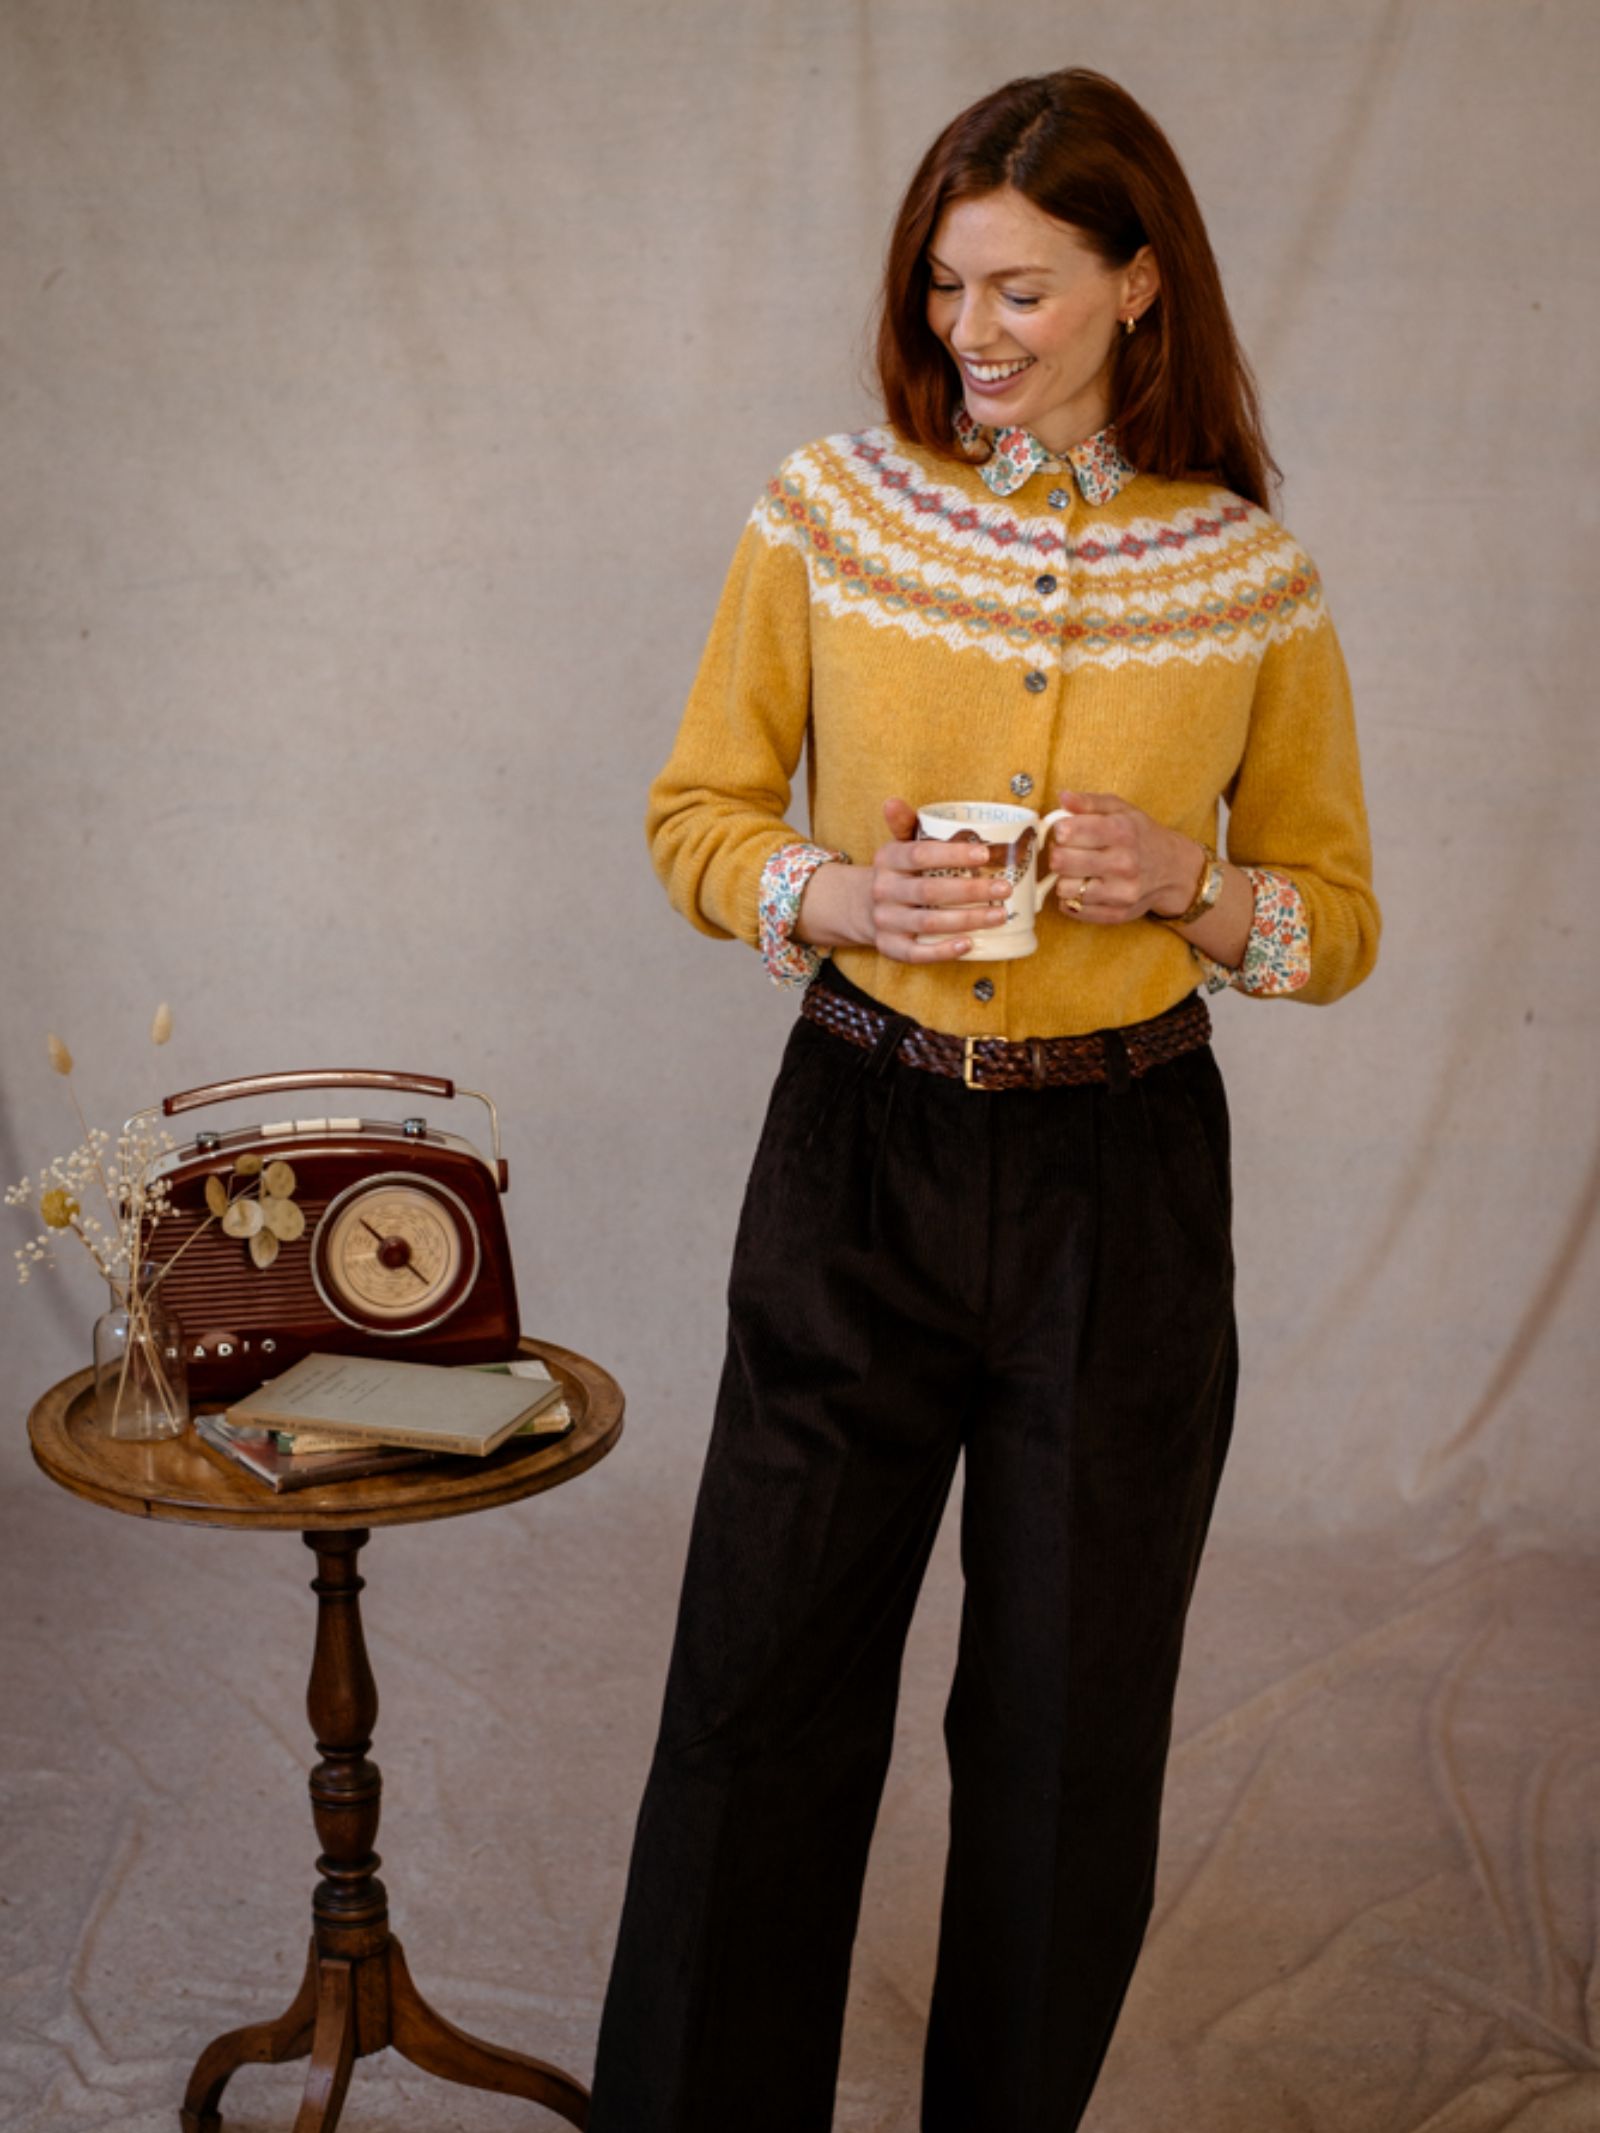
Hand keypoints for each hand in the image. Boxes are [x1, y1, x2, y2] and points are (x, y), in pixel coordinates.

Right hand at [865, 797, 1012, 960]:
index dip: (953, 854)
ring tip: (1000, 915)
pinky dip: (943, 951)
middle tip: (1004, 888)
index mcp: (888, 860)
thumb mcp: (898, 845)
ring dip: (967, 920)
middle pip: (929, 892)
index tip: (986, 854)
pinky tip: (969, 945)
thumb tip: (892, 800)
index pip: (919, 855)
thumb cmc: (898, 872)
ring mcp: (886, 921)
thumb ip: (905, 824)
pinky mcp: (890, 947)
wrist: (862, 906)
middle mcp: (883, 890)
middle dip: (970, 890)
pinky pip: (917, 954)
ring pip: (928, 924)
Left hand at [1041, 791, 1203, 925]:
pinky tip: (1085, 887)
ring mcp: (1120, 892)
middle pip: (1060, 862)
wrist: (1174, 870)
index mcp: (1122, 832)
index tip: (1065, 832)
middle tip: (1068, 852)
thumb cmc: (1142, 836)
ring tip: (1078, 871)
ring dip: (1064, 879)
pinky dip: (1072, 899)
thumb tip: (1063, 797)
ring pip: (1064, 889)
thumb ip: (1090, 802)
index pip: (1067, 832)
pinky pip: (1073, 909)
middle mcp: (1123, 863)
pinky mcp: (1116, 914)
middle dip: (1058, 854)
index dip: (1059, 831)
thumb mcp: (1122, 809)